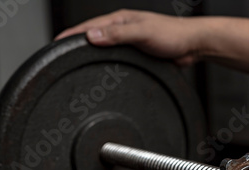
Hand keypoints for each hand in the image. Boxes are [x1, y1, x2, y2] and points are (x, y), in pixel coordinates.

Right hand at [55, 9, 206, 65]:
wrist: (192, 45)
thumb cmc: (173, 35)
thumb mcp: (142, 33)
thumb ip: (118, 35)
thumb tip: (91, 36)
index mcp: (121, 20)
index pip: (89, 26)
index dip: (71, 34)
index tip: (56, 42)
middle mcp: (123, 29)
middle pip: (93, 37)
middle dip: (76, 44)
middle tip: (60, 55)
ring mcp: (129, 41)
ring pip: (104, 48)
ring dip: (91, 53)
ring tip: (76, 63)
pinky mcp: (137, 53)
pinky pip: (116, 57)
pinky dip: (106, 62)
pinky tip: (103, 70)